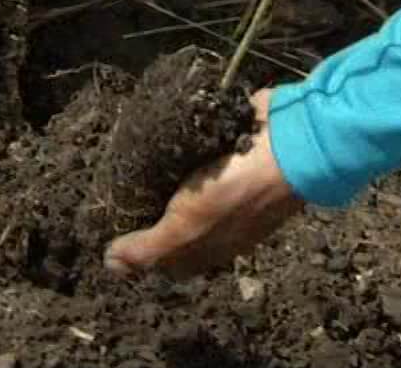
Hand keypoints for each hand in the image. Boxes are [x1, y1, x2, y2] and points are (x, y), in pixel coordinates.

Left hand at [104, 90, 303, 278]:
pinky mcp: (223, 147)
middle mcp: (214, 218)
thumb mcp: (187, 227)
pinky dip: (173, 143)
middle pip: (169, 220)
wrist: (292, 142)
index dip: (138, 248)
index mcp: (208, 244)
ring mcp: (222, 182)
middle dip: (141, 204)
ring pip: (177, 184)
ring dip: (154, 170)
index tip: (109, 226)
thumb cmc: (237, 191)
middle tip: (112, 185)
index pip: (166, 258)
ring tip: (125, 156)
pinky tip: (152, 134)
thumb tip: (110, 266)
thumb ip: (150, 249)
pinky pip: (190, 150)